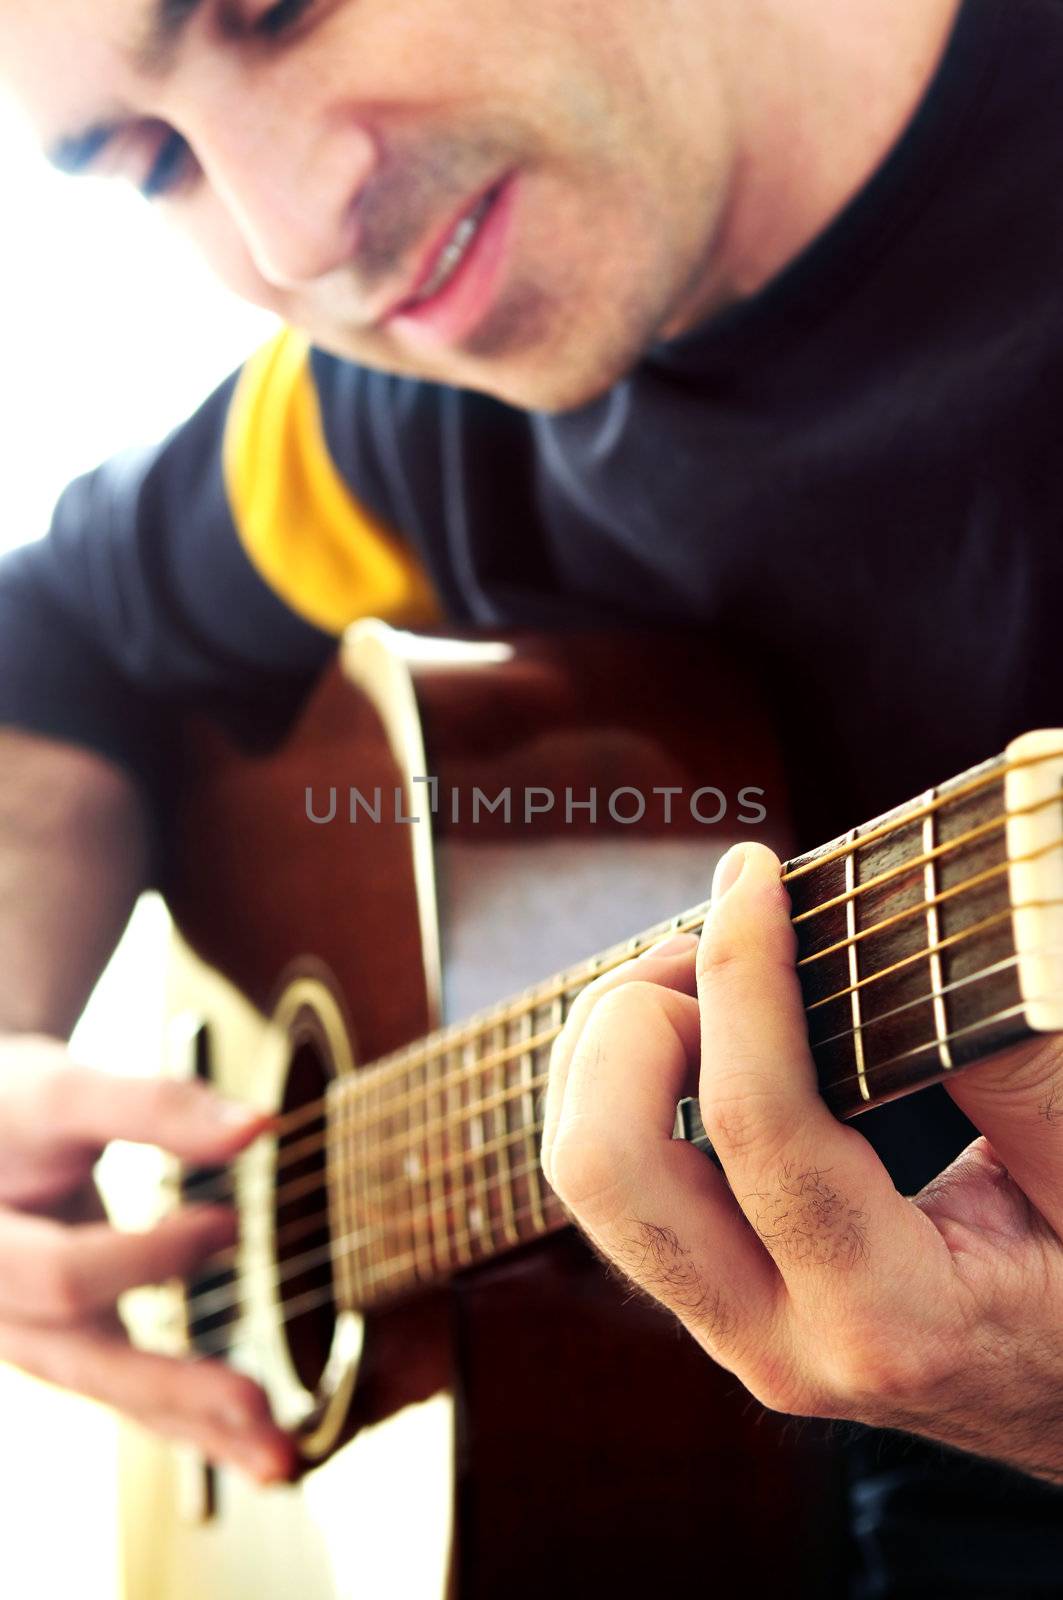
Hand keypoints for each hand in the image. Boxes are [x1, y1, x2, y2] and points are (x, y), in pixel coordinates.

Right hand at [0, 1035, 293, 1481]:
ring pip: (111, 1389)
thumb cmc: (10, 1104)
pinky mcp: (67, 1341)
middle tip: (262, 1414)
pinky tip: (243, 1437)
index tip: (228, 1219)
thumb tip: (259, 1125)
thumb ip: (155, 1107)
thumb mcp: (65, 1092)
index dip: (147, 1254)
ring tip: (279, 1460)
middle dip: (177, 1391)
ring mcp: (30, 1335)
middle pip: (86, 1363)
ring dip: (195, 1426)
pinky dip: (184, 1413)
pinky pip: (123, 1386)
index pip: (64, 1275)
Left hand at [542, 842, 1062, 1483]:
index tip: (754, 873)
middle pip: (609, 1167)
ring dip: (613, 1046)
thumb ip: (1016, 1072)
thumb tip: (906, 943)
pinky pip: (617, 1184)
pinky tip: (700, 1025)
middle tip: (715, 944)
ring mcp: (735, 1329)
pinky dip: (624, 1080)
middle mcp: (781, 1341)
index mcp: (892, 1320)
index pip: (758, 1123)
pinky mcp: (717, 1301)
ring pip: (586, 1178)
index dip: (739, 974)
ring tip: (703, 974)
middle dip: (633, 1020)